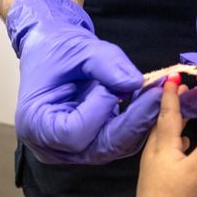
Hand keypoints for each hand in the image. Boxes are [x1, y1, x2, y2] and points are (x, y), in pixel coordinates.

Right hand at [8, 0, 161, 163]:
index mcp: (36, 124)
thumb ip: (107, 64)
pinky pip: (118, 140)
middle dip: (132, 122)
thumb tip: (135, 83)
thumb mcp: (80, 48)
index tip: (113, 87)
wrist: (51, 47)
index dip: (98, 111)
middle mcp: (52, 146)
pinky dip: (137, 122)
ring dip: (139, 123)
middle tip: (158, 96)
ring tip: (160, 96)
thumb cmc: (55, 47)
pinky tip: (153, 102)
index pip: (73, 133)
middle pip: (99, 146)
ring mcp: (73, 150)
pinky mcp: (92, 143)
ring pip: (114, 146)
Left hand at [135, 76, 196, 196]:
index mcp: (163, 144)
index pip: (168, 113)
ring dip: (172, 120)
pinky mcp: (154, 172)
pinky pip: (163, 146)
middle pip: (162, 121)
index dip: (171, 94)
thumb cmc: (172, 196)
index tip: (173, 76)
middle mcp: (154, 149)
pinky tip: (182, 144)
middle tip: (182, 89)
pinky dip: (173, 138)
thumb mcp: (195, 171)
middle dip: (172, 104)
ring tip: (183, 112)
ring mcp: (152, 161)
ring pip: (162, 134)